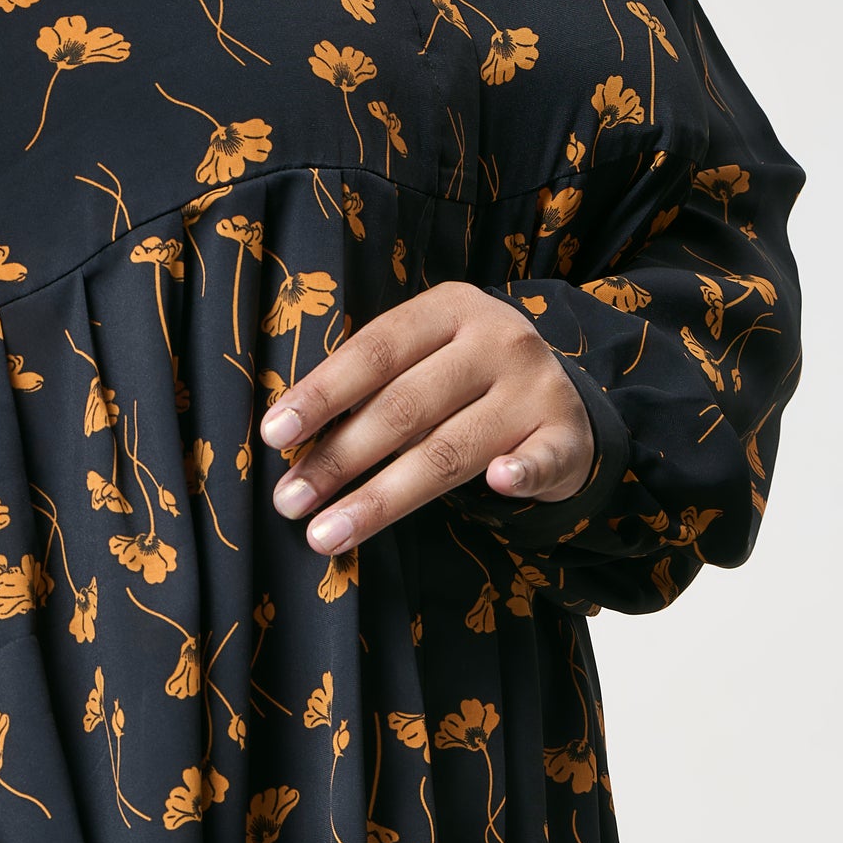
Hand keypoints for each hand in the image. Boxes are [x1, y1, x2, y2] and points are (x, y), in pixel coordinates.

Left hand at [259, 280, 593, 553]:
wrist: (561, 399)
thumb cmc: (464, 381)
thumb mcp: (424, 358)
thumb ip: (372, 384)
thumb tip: (288, 437)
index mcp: (450, 308)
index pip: (375, 351)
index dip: (322, 394)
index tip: (274, 436)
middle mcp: (498, 340)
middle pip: (405, 406)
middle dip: (338, 459)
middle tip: (288, 502)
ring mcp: (537, 388)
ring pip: (451, 450)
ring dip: (383, 498)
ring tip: (327, 534)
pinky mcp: (568, 436)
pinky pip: (541, 460)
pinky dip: (523, 472)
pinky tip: (499, 485)